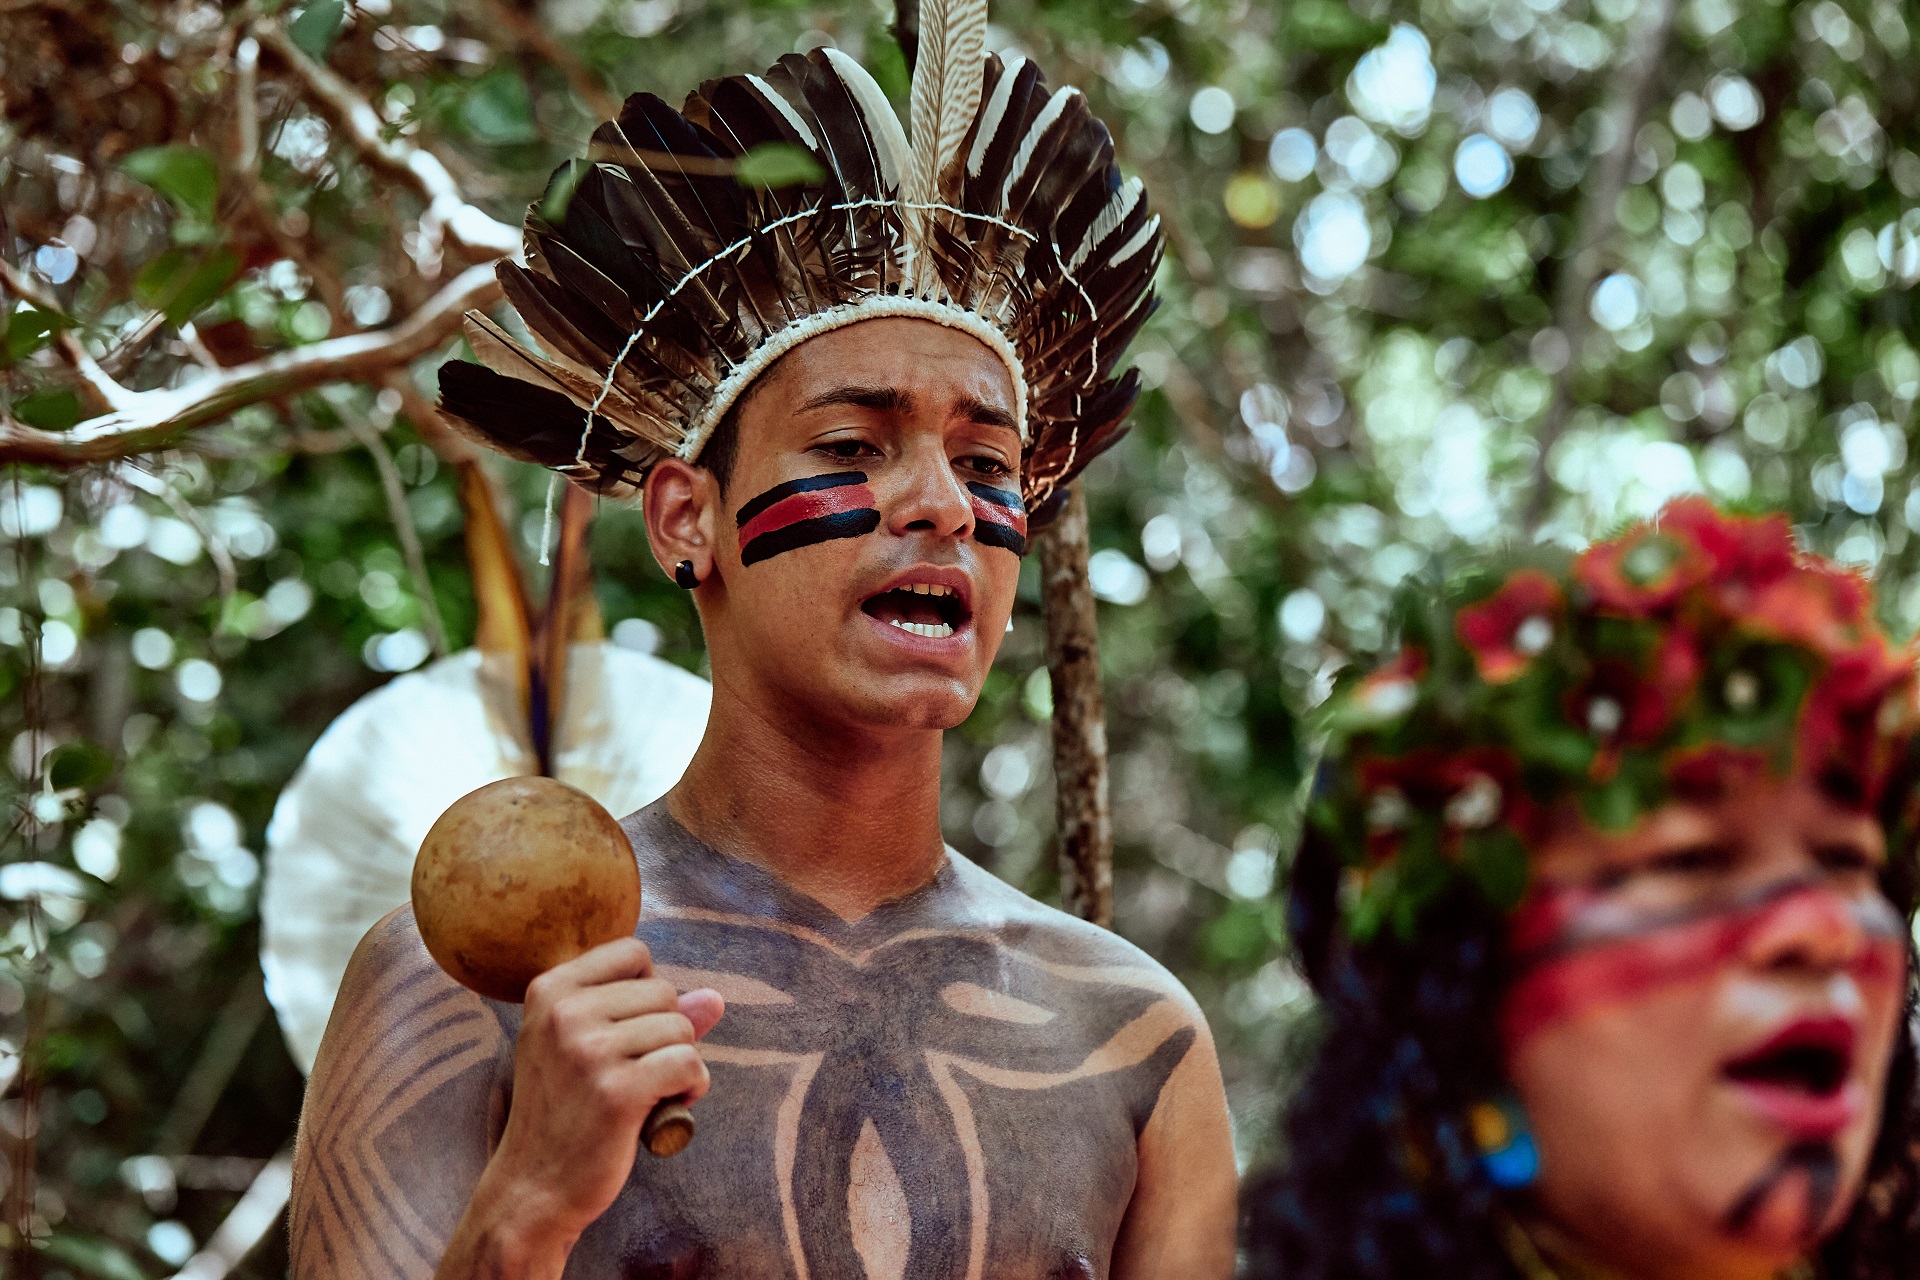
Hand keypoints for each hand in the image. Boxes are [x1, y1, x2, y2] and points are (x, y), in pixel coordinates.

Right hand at [481, 938, 723, 1246]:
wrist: (533, 1186)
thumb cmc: (566, 1111)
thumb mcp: (588, 1048)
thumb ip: (649, 1014)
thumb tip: (714, 998)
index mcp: (549, 989)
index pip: (633, 952)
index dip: (647, 990)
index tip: (630, 1030)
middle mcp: (564, 1012)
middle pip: (664, 991)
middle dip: (667, 1032)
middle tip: (638, 1071)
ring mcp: (588, 1050)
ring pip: (681, 1028)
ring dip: (683, 1062)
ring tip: (653, 1091)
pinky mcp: (616, 1091)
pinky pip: (688, 1063)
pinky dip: (693, 1085)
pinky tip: (670, 1105)